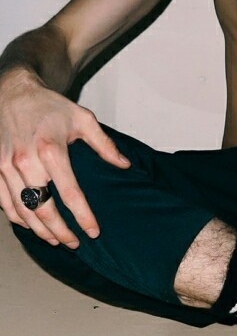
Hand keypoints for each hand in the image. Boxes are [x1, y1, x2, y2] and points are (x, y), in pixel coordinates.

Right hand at [0, 72, 130, 246]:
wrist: (13, 92)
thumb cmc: (50, 107)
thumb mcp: (83, 120)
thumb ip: (105, 145)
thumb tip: (125, 165)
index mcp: (51, 150)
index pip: (70, 194)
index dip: (83, 217)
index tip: (93, 232)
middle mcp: (25, 161)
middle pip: (43, 209)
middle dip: (60, 232)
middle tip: (74, 243)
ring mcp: (5, 166)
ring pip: (22, 210)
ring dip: (39, 230)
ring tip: (56, 240)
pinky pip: (3, 202)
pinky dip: (17, 218)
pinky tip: (31, 226)